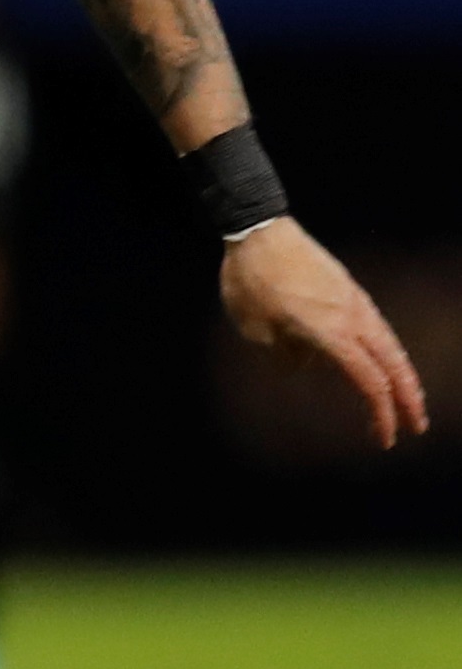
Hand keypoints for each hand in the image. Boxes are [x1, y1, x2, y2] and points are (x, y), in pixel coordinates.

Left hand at [221, 219, 430, 450]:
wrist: (259, 229)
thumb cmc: (251, 280)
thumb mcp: (255, 328)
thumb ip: (282, 353)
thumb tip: (300, 365)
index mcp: (331, 332)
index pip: (369, 381)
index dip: (381, 413)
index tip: (384, 439)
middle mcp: (352, 317)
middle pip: (394, 364)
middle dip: (409, 399)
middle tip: (416, 427)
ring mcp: (354, 301)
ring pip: (390, 344)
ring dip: (402, 374)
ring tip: (407, 399)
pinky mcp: (349, 290)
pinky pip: (376, 327)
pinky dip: (385, 351)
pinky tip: (380, 362)